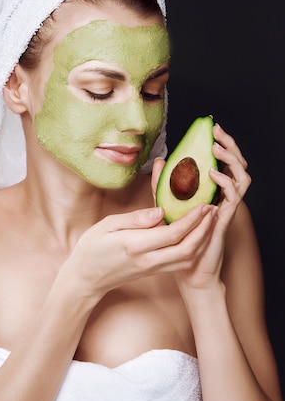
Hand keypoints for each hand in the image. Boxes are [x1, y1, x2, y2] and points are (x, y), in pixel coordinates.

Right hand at [66, 202, 215, 300]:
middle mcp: (147, 260)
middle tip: (213, 210)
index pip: (172, 233)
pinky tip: (197, 234)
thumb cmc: (91, 248)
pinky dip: (193, 248)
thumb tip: (161, 211)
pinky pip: (179, 262)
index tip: (203, 205)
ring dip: (202, 240)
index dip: (191, 220)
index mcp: (135, 245)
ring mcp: (152, 268)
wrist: (85, 278)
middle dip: (204, 229)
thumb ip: (135, 219)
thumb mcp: (107, 226)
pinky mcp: (153, 271)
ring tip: (209, 220)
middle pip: (186, 248)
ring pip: (186, 257)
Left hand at [156, 123, 250, 296]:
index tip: (212, 128)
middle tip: (217, 130)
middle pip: (237, 165)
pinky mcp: (225, 219)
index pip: (224, 162)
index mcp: (213, 192)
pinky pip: (234, 197)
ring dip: (231, 160)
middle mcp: (224, 198)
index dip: (223, 144)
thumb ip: (163, 184)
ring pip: (242, 177)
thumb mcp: (166, 205)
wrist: (188, 271)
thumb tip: (159, 160)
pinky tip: (213, 174)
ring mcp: (227, 208)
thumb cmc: (179, 240)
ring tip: (216, 148)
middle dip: (230, 145)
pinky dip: (226, 182)